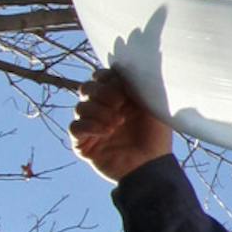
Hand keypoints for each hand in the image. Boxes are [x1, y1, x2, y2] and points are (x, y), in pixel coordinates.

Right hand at [70, 67, 173, 184]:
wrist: (153, 165)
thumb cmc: (156, 136)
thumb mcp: (150, 104)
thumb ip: (136, 84)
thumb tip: (124, 66)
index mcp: (116, 96)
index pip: (99, 76)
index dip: (107, 78)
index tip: (123, 87)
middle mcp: (101, 109)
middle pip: (86, 88)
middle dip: (102, 93)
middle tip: (120, 103)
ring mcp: (91, 126)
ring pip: (79, 107)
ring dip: (99, 112)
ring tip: (118, 123)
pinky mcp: (83, 144)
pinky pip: (74, 127)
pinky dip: (90, 126)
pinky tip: (107, 132)